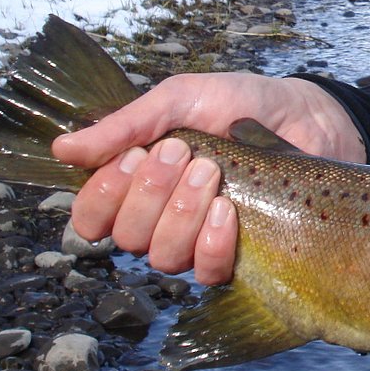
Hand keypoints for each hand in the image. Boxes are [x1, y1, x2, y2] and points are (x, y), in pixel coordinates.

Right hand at [51, 73, 364, 283]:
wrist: (306, 116)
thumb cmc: (240, 104)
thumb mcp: (182, 99)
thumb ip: (128, 123)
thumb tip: (63, 148)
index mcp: (138, 183)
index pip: (91, 216)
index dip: (104, 196)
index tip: (136, 156)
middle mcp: (161, 218)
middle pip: (125, 236)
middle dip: (151, 191)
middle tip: (186, 152)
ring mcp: (197, 240)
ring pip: (161, 256)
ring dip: (182, 212)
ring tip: (212, 172)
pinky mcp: (237, 256)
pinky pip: (205, 271)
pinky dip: (211, 242)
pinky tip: (228, 211)